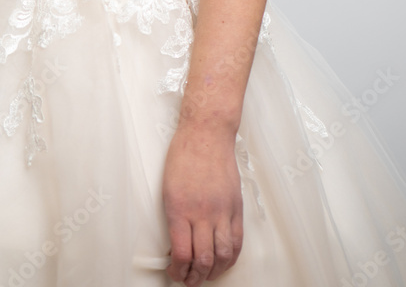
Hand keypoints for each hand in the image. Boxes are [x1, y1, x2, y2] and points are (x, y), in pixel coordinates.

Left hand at [162, 122, 243, 284]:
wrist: (206, 133)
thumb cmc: (184, 154)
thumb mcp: (167, 188)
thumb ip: (175, 217)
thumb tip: (178, 242)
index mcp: (179, 208)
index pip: (182, 253)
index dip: (178, 271)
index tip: (175, 271)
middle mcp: (202, 212)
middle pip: (203, 260)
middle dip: (195, 277)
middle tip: (189, 279)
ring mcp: (222, 210)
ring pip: (223, 255)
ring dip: (214, 271)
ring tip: (206, 274)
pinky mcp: (236, 206)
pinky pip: (237, 240)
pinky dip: (231, 257)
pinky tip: (224, 261)